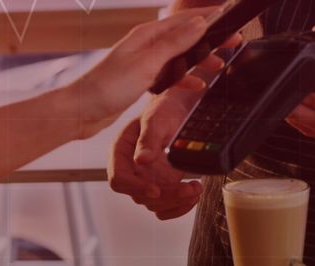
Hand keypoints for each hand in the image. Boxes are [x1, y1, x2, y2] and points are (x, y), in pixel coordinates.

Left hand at [72, 8, 242, 137]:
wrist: (82, 111)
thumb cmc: (107, 87)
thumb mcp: (146, 63)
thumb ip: (174, 43)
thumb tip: (199, 23)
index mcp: (147, 35)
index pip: (184, 18)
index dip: (209, 15)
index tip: (230, 12)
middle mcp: (147, 45)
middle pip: (185, 35)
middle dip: (210, 37)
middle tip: (234, 40)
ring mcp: (145, 62)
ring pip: (180, 56)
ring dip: (200, 58)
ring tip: (221, 62)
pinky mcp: (143, 79)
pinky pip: (171, 74)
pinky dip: (185, 78)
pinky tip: (197, 85)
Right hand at [108, 92, 203, 219]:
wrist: (179, 110)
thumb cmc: (163, 109)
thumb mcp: (155, 119)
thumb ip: (148, 139)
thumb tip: (141, 160)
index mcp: (120, 151)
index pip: (118, 178)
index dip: (135, 187)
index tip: (156, 190)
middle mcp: (130, 168)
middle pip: (139, 195)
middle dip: (166, 196)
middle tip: (190, 187)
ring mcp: (144, 178)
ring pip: (154, 204)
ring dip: (176, 202)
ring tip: (196, 188)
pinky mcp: (159, 185)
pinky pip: (164, 206)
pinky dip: (179, 206)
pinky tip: (192, 195)